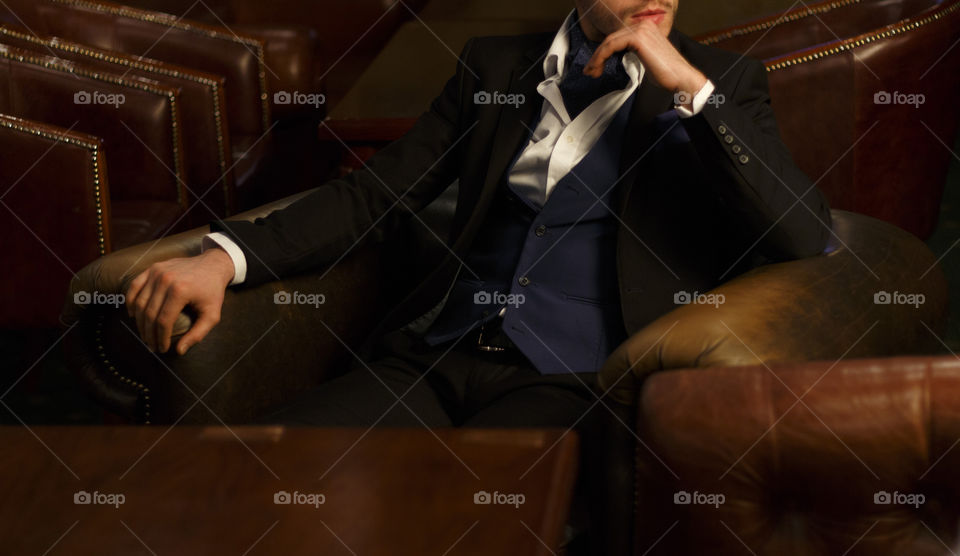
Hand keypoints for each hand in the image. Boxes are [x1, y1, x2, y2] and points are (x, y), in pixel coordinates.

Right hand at [125, 248, 234, 354]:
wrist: (213, 265)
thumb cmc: (213, 291)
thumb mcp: (212, 314)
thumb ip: (198, 334)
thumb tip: (179, 351)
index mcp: (180, 290)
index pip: (163, 321)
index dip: (160, 338)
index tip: (162, 348)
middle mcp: (166, 280)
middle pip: (149, 313)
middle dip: (148, 333)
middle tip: (151, 345)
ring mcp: (157, 272)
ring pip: (140, 302)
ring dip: (139, 322)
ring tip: (145, 334)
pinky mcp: (152, 268)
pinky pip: (135, 286)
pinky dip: (131, 302)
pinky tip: (134, 315)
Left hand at [583, 20, 706, 103]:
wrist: (682, 78)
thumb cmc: (667, 73)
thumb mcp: (646, 59)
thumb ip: (633, 52)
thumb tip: (617, 56)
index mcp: (645, 28)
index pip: (617, 37)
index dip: (603, 52)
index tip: (595, 67)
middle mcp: (643, 25)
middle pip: (611, 38)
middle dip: (597, 56)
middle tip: (589, 71)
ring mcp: (641, 30)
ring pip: (609, 42)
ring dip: (596, 58)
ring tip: (592, 72)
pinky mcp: (638, 38)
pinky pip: (612, 45)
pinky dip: (601, 57)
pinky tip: (598, 67)